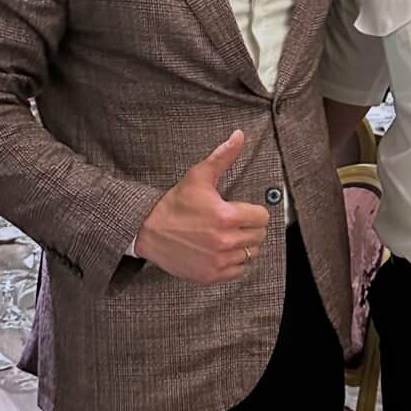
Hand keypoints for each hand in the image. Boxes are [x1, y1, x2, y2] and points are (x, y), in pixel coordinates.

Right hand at [135, 131, 269, 284]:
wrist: (148, 231)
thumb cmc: (175, 203)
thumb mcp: (198, 177)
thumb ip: (223, 157)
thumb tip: (239, 135)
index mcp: (226, 216)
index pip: (262, 217)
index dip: (253, 212)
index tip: (241, 210)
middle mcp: (225, 240)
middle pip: (258, 236)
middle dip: (249, 228)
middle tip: (233, 223)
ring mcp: (219, 260)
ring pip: (250, 254)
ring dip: (243, 245)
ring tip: (226, 236)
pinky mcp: (211, 275)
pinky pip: (238, 270)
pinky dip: (234, 262)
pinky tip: (221, 251)